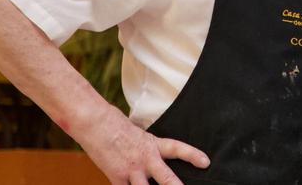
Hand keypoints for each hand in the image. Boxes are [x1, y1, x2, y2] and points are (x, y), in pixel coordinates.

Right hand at [74, 104, 208, 184]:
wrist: (95, 123)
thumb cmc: (115, 125)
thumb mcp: (138, 134)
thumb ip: (148, 148)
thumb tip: (153, 157)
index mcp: (153, 144)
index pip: (178, 149)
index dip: (192, 155)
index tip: (206, 162)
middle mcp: (145, 158)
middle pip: (166, 178)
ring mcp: (132, 170)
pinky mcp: (117, 178)